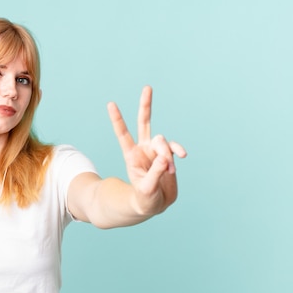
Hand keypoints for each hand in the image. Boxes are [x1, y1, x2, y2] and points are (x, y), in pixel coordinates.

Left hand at [107, 85, 186, 213]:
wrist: (154, 204)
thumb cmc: (144, 199)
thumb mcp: (146, 189)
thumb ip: (155, 173)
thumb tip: (165, 156)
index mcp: (131, 155)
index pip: (123, 134)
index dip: (118, 119)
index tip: (110, 104)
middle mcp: (143, 149)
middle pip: (144, 123)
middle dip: (146, 105)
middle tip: (147, 88)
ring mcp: (156, 151)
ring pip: (163, 140)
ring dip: (167, 153)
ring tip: (169, 169)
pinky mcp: (168, 156)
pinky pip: (174, 148)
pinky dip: (178, 151)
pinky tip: (181, 156)